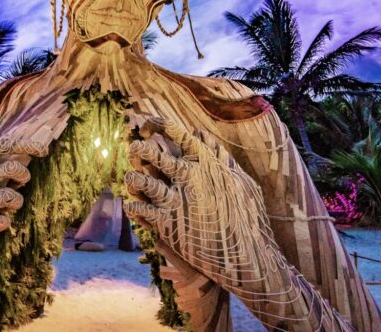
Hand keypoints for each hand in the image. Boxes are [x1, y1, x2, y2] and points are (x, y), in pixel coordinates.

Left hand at [123, 118, 351, 330]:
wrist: (247, 256)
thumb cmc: (249, 219)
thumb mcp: (241, 183)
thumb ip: (220, 158)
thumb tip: (202, 136)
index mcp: (207, 162)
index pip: (176, 132)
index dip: (157, 124)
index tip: (148, 125)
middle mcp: (189, 176)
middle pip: (151, 152)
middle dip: (138, 149)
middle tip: (134, 150)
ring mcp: (176, 200)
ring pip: (139, 180)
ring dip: (131, 179)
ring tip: (131, 180)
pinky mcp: (167, 224)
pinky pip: (139, 209)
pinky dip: (133, 206)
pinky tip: (135, 208)